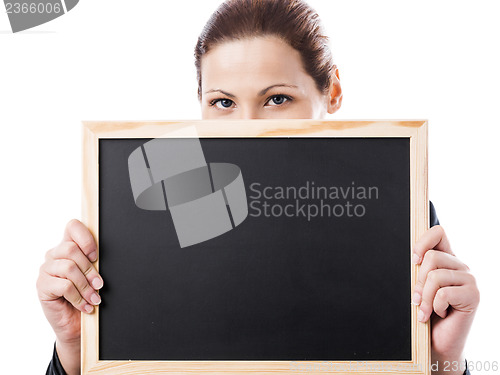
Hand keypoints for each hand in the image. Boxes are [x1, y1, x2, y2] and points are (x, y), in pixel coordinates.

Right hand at [36, 219, 102, 374]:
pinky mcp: (42, 285)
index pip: (72, 227)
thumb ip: (95, 262)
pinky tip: (85, 305)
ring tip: (94, 298)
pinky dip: (78, 297)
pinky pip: (64, 285)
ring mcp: (46, 269)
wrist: (77, 323)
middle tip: (100, 284)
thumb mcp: (94, 276)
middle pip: (72, 249)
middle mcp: (54, 254)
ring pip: (69, 268)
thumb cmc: (87, 295)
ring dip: (86, 285)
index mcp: (68, 246)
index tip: (96, 256)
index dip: (86, 238)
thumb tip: (102, 257)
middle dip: (90, 269)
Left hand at [412, 225, 479, 374]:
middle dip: (418, 281)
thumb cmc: (426, 313)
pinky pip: (444, 293)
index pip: (439, 232)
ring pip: (435, 276)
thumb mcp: (419, 287)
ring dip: (424, 297)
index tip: (413, 260)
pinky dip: (435, 306)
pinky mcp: (473, 295)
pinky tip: (440, 314)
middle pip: (432, 257)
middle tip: (416, 299)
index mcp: (446, 259)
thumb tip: (410, 257)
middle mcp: (460, 266)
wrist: (438, 342)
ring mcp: (469, 280)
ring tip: (425, 310)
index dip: (423, 241)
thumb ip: (418, 270)